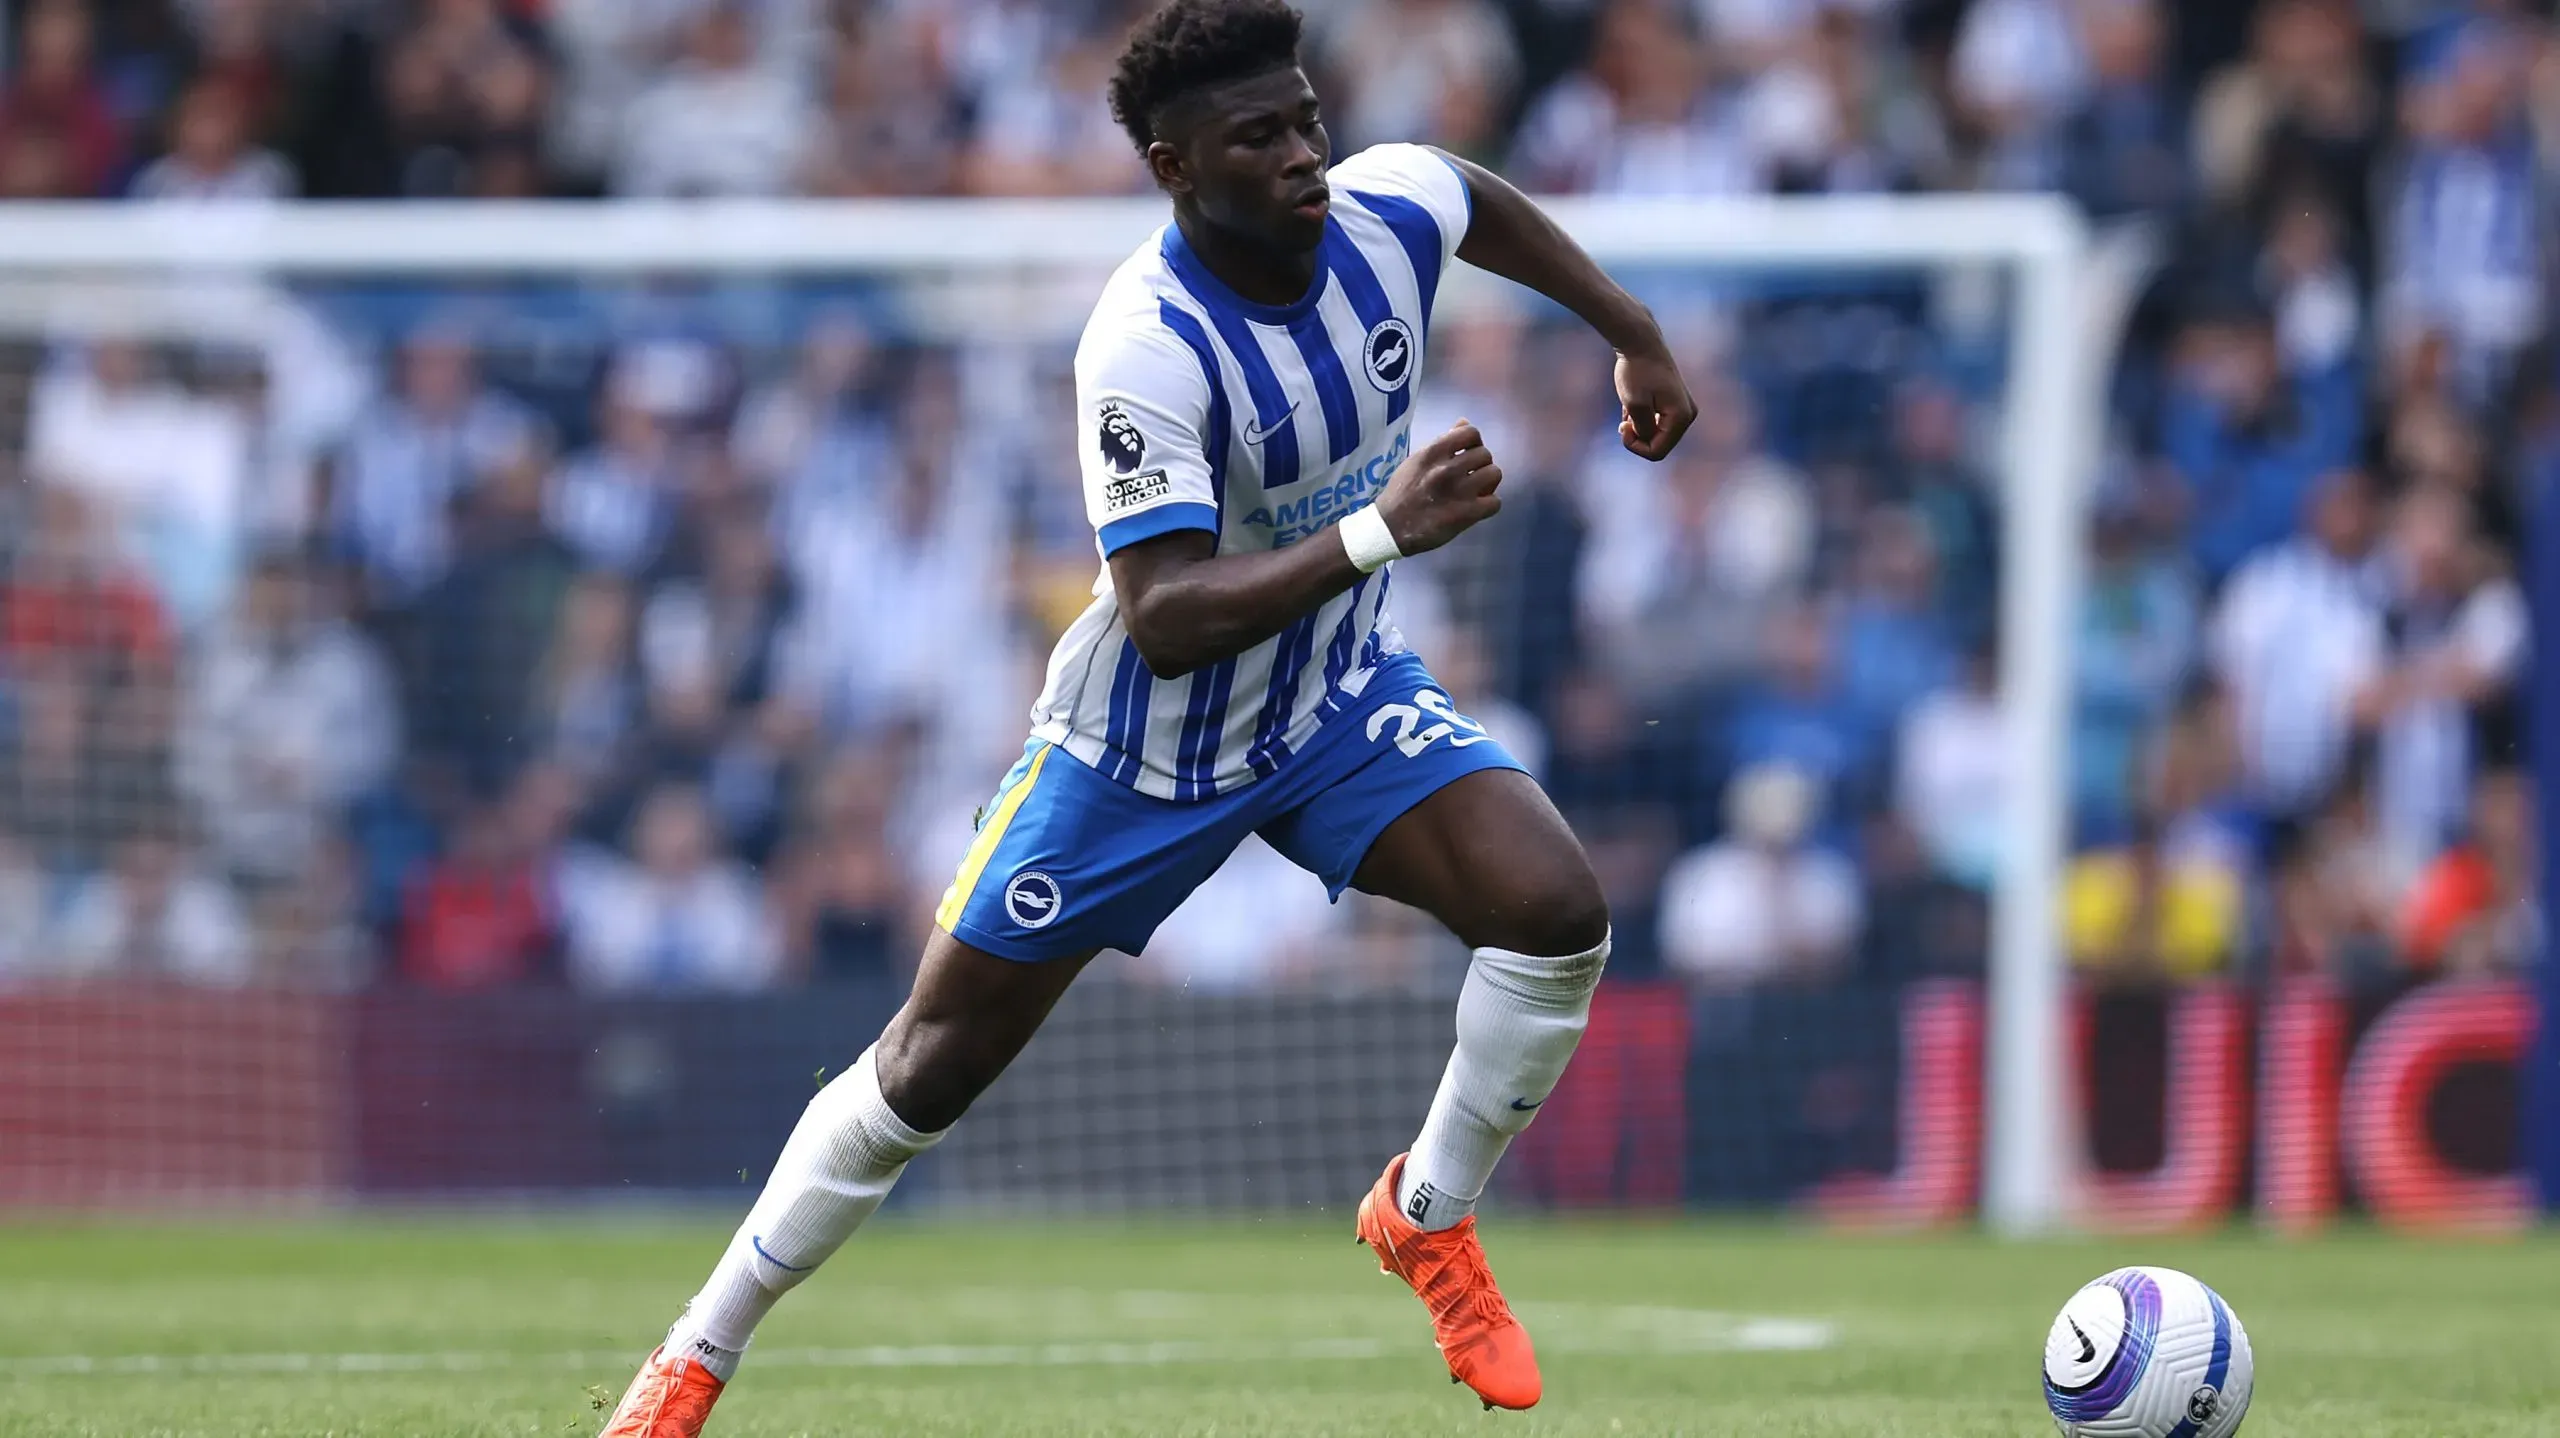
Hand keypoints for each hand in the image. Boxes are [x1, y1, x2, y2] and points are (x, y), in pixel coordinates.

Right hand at [1375, 420, 1501, 555]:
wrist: (1390, 528)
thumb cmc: (1402, 492)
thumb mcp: (1417, 460)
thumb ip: (1442, 443)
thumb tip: (1464, 423)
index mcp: (1433, 452)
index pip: (1471, 432)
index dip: (1474, 442)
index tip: (1467, 454)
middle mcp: (1447, 468)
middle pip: (1485, 454)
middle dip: (1481, 464)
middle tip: (1471, 476)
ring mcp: (1459, 492)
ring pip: (1494, 474)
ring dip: (1488, 482)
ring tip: (1477, 490)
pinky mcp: (1466, 514)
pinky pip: (1495, 502)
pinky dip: (1489, 504)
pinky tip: (1478, 507)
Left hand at [1615, 347, 1695, 460]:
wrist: (1641, 342)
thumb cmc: (1636, 371)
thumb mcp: (1634, 404)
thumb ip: (1643, 429)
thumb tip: (1649, 439)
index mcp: (1681, 417)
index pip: (1656, 452)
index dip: (1635, 446)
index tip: (1621, 426)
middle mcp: (1687, 415)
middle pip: (1658, 445)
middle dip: (1637, 437)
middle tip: (1622, 421)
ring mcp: (1682, 408)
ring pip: (1656, 435)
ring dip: (1638, 427)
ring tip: (1628, 408)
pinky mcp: (1674, 402)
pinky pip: (1656, 423)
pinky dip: (1641, 418)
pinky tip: (1632, 402)